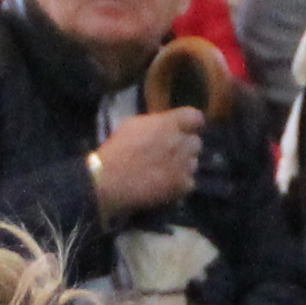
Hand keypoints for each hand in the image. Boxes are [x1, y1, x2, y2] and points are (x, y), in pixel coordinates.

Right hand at [89, 106, 204, 218]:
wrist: (109, 181)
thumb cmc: (116, 151)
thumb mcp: (133, 125)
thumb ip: (156, 123)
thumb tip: (166, 124)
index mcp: (169, 124)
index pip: (196, 118)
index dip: (191, 125)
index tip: (185, 131)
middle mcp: (181, 142)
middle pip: (196, 142)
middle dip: (185, 148)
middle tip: (171, 155)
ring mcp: (184, 164)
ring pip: (193, 163)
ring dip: (183, 166)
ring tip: (166, 173)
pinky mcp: (183, 185)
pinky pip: (189, 182)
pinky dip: (180, 185)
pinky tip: (165, 186)